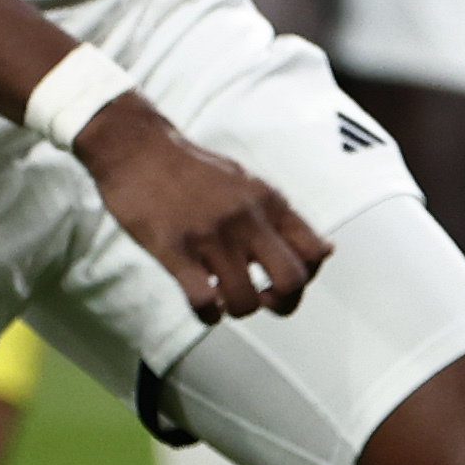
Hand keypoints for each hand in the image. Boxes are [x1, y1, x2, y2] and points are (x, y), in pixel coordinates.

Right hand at [76, 100, 333, 320]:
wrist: (137, 148)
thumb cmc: (192, 170)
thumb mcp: (248, 183)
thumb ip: (283, 218)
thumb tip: (327, 251)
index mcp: (268, 201)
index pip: (315, 251)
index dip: (308, 276)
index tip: (282, 278)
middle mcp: (247, 218)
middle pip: (291, 281)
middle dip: (283, 304)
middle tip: (262, 299)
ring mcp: (211, 235)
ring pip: (246, 301)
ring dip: (238, 310)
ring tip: (225, 299)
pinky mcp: (175, 250)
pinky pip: (203, 302)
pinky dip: (208, 315)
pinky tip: (203, 304)